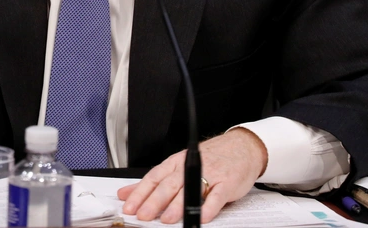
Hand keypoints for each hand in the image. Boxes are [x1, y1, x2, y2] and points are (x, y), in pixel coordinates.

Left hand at [117, 128, 267, 223]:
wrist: (241, 148)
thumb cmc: (209, 159)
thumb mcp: (178, 165)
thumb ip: (152, 182)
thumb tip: (126, 193)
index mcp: (175, 163)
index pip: (154, 178)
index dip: (140, 192)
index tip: (129, 206)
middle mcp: (189, 168)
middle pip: (169, 185)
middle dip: (154, 201)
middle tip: (143, 215)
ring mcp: (209, 174)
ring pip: (189, 190)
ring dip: (177, 206)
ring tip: (166, 219)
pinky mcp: (227, 183)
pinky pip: (216, 196)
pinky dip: (208, 207)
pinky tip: (201, 217)